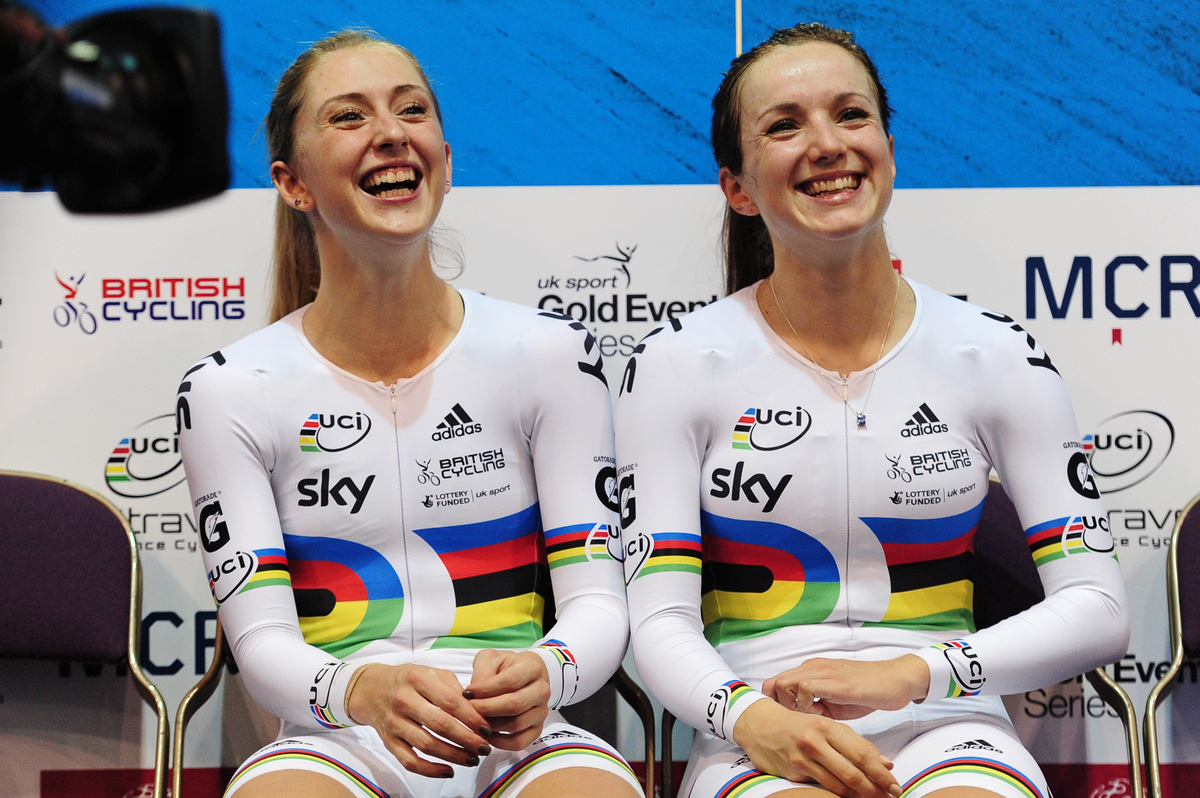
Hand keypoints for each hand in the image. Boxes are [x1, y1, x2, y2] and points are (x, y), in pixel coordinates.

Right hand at [347, 663, 492, 777]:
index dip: (472, 718)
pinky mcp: (388, 741)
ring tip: (472, 759)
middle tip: (484, 748)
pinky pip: (409, 761)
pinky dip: (430, 770)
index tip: (487, 729)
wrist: (372, 689)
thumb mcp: (432, 673)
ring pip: (427, 745)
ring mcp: (394, 722)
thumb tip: (478, 711)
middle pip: (440, 725)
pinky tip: (449, 771)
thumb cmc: (410, 681)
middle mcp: (403, 700)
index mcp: (418, 679)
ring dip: (453, 756)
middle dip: (467, 740)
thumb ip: (454, 688)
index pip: (451, 702)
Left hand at [464, 649, 551, 750]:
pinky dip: (500, 742)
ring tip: (475, 720)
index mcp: (533, 667)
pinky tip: (486, 734)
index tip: (467, 693)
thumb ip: (482, 672)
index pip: (510, 681)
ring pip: (516, 724)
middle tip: (468, 708)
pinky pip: (519, 742)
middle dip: (487, 709)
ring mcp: (541, 711)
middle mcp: (542, 690)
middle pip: (514, 704)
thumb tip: (473, 695)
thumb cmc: (505, 667)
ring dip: (491, 725)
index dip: (486, 689)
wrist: (525, 676)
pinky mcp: (537, 729)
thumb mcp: (491, 659)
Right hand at [733, 699, 899, 797]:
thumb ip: (855, 742)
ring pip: (839, 784)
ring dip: (859, 795)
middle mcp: (815, 741)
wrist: (759, 724)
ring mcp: (802, 757)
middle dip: (875, 788)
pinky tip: (849, 797)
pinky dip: (838, 794)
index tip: (895, 785)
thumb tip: (885, 763)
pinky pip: (821, 787)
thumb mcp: (826, 725)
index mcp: (827, 726)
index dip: (881, 772)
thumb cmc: (798, 724)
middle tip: (890, 797)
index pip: (862, 752)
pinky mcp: (792, 771)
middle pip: (853, 771)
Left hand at [762, 655, 930, 720]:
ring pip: (785, 684)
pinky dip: (809, 706)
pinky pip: (806, 688)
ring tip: (813, 716)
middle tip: (799, 719)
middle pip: (773, 683)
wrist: (896, 680)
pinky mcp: (836, 682)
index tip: (789, 718)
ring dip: (794, 706)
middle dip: (780, 706)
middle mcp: (812, 668)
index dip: (775, 703)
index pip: (775, 683)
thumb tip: (798, 721)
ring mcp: (823, 672)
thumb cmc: (866, 692)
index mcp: (811, 671)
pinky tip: (824, 714)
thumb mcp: (834, 700)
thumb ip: (815, 705)